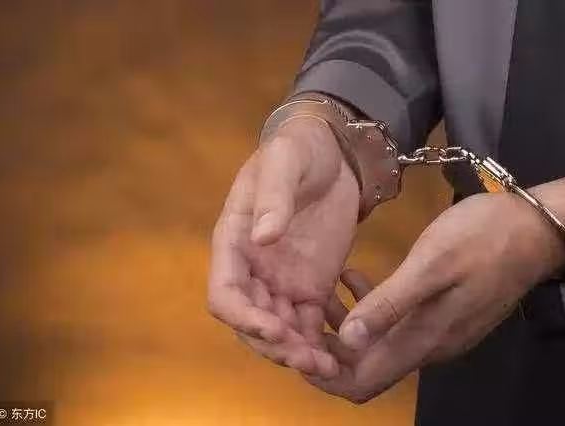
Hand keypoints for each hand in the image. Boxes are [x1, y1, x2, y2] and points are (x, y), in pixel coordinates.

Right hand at [207, 116, 359, 377]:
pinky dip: (317, 343)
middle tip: (308, 360)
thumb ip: (274, 195)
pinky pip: (309, 324)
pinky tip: (339, 356)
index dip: (243, 318)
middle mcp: (253, 269)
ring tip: (328, 367)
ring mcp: (282, 281)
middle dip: (275, 345)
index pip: (225, 294)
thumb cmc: (301, 149)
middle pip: (252, 323)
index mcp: (235, 241)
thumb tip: (263, 235)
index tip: (274, 328)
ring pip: (281, 331)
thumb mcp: (286, 160)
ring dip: (297, 353)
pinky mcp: (311, 286)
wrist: (333, 153)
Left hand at [306, 173, 564, 402]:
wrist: (536, 229)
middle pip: (365, 367)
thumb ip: (390, 303)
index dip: (323, 374)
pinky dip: (369, 307)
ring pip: (377, 344)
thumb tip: (348, 342)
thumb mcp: (432, 265)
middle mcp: (426, 346)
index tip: (293, 346)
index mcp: (421, 340)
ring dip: (346, 326)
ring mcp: (437, 331)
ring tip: (320, 293)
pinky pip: (394, 323)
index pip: (361, 384)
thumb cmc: (483, 239)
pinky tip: (354, 277)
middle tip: (300, 314)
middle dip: (328, 347)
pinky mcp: (442, 313)